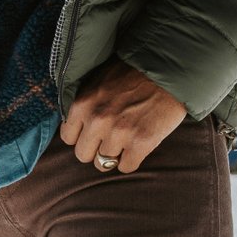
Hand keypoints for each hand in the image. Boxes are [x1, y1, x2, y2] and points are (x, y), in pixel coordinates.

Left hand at [58, 55, 187, 174]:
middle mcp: (97, 120)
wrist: (168, 69)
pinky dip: (131, 159)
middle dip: (95, 148)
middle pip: (83, 155)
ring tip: (126, 138)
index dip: (82, 135)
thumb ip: (85, 104)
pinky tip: (138, 145)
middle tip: (110, 138)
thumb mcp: (98, 80)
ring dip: (114, 154)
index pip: (68, 137)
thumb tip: (76, 125)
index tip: (93, 132)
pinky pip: (126, 167)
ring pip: (103, 163)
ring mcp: (119, 133)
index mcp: (82, 104)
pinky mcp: (141, 143)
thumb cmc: (133, 72)